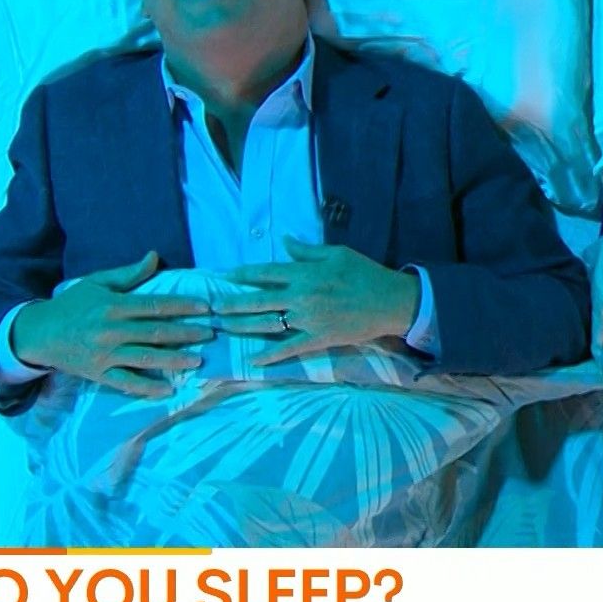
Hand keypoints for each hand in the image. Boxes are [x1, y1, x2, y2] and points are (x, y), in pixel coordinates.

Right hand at [9, 252, 211, 398]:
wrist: (39, 334)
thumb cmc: (72, 305)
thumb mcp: (97, 283)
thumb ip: (128, 274)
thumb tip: (155, 257)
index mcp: (113, 306)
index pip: (154, 306)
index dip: (181, 306)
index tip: (205, 307)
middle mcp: (111, 331)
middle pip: (155, 333)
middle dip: (186, 333)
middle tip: (210, 334)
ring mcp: (106, 355)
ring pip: (146, 358)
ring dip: (174, 360)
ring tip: (197, 360)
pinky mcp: (100, 374)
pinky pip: (127, 383)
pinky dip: (147, 387)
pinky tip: (168, 390)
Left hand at [219, 237, 420, 364]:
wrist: (390, 302)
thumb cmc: (364, 273)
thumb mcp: (336, 253)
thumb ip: (306, 251)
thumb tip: (284, 242)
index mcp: (304, 273)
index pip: (265, 272)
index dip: (242, 275)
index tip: (225, 277)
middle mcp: (300, 296)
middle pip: (258, 300)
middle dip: (232, 303)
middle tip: (212, 307)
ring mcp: (307, 319)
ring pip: (267, 323)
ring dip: (242, 325)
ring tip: (223, 326)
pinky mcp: (317, 338)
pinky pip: (288, 348)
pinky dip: (269, 355)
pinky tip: (251, 359)